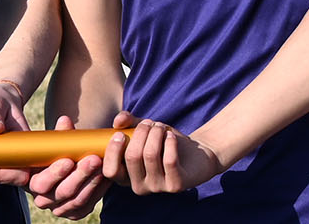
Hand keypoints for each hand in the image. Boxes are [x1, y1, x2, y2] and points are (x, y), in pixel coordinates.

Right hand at [21, 112, 126, 218]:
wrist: (66, 169)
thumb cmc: (57, 155)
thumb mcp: (55, 146)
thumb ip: (59, 135)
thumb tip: (65, 120)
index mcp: (32, 183)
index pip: (41, 183)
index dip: (55, 173)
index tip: (69, 159)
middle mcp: (44, 200)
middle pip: (63, 192)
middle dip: (80, 175)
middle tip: (94, 159)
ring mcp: (61, 209)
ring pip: (78, 199)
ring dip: (92, 181)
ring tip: (103, 165)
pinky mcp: (77, 212)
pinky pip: (89, 203)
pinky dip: (99, 190)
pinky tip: (107, 176)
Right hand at [102, 114, 228, 194]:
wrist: (197, 153)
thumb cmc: (165, 142)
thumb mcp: (145, 130)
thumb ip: (129, 123)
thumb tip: (117, 121)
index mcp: (127, 177)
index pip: (111, 171)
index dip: (112, 151)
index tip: (121, 133)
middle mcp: (139, 186)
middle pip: (131, 157)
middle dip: (140, 133)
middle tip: (150, 122)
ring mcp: (158, 188)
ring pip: (150, 155)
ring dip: (156, 134)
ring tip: (161, 127)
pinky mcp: (175, 186)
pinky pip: (169, 160)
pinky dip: (170, 142)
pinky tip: (171, 136)